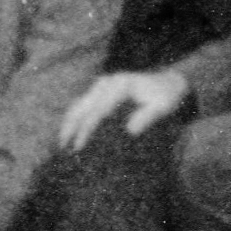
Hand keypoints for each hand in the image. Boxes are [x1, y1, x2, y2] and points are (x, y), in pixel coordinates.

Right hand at [61, 67, 189, 152]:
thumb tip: (130, 131)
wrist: (168, 83)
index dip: (86, 129)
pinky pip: (83, 104)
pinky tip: (70, 132)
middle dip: (70, 126)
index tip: (79, 146)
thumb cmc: (165, 97)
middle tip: (63, 148)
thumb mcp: (162, 107)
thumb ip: (147, 117)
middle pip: (82, 105)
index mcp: (119, 85)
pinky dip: (75, 118)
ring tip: (62, 142)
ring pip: (78, 104)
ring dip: (69, 122)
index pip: (97, 109)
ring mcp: (102, 85)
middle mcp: (107, 83)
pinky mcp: (101, 90)